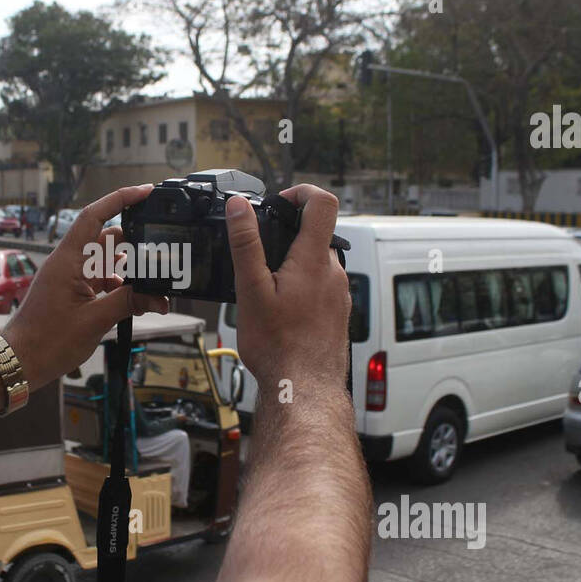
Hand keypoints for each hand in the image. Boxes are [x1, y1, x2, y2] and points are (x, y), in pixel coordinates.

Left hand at [2, 185, 168, 389]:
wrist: (20, 361)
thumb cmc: (46, 341)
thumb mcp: (94, 320)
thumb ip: (129, 303)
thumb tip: (160, 298)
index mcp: (68, 260)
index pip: (94, 216)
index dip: (120, 199)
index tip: (145, 192)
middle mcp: (68, 263)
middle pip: (106, 238)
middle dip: (134, 244)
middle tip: (159, 252)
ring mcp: (69, 277)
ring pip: (105, 261)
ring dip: (127, 270)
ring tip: (150, 283)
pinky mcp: (72, 292)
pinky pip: (100, 279)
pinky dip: (118, 286)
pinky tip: (134, 301)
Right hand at [226, 184, 349, 390]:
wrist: (303, 388)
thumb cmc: (278, 346)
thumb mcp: (251, 290)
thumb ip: (246, 244)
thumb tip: (240, 207)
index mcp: (314, 260)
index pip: (322, 203)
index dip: (301, 192)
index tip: (279, 202)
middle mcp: (334, 274)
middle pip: (317, 235)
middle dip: (288, 238)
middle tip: (260, 256)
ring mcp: (340, 295)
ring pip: (318, 264)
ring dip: (294, 266)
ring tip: (266, 290)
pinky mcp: (338, 314)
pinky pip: (321, 288)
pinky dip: (302, 289)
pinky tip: (282, 312)